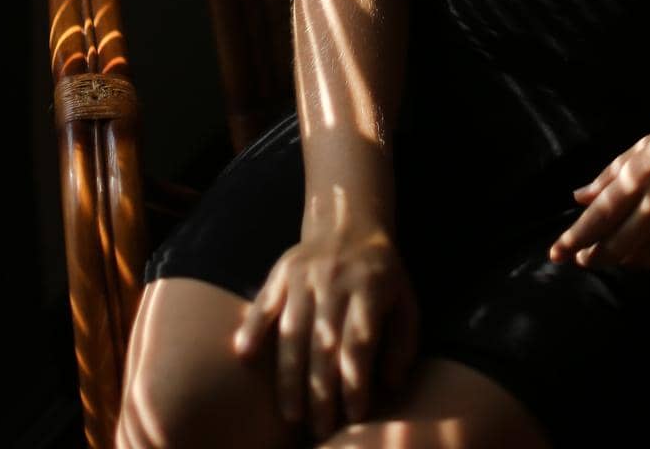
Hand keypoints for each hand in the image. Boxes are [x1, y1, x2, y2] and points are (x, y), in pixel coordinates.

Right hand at [231, 223, 421, 439]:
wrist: (351, 221)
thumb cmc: (381, 273)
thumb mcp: (406, 299)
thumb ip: (404, 341)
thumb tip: (392, 385)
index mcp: (369, 288)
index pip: (359, 343)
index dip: (355, 382)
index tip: (354, 416)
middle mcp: (334, 281)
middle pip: (323, 344)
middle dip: (321, 392)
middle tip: (319, 429)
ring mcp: (305, 275)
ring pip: (292, 331)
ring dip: (290, 376)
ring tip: (291, 414)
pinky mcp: (283, 270)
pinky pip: (265, 300)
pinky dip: (252, 325)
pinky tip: (244, 354)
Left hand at [546, 98, 649, 274]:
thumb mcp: (643, 146)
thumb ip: (610, 174)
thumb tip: (579, 198)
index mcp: (638, 177)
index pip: (598, 218)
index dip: (574, 240)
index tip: (555, 255)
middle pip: (616, 246)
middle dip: (594, 257)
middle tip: (584, 260)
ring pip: (643, 259)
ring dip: (625, 260)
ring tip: (619, 254)